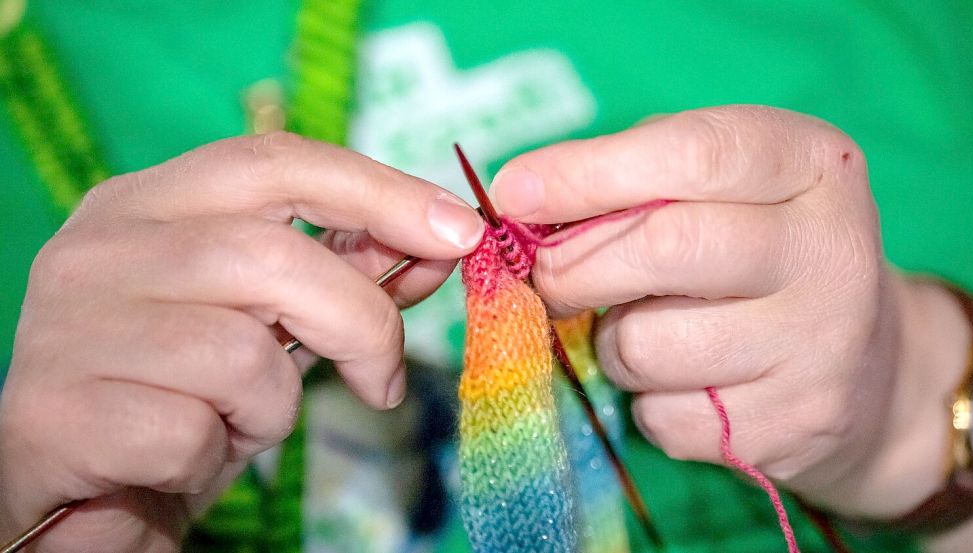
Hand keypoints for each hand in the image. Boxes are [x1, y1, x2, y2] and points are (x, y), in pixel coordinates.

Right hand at [0, 132, 483, 551]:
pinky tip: (182, 456)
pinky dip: (214, 454)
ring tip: (237, 420)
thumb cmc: (182, 393)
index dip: (381, 191)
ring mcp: (68, 325)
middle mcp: (99, 247)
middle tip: (382, 378)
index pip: (276, 163)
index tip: (460, 231)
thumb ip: (340, 272)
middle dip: (359, 321)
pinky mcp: (53, 411)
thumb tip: (439, 241)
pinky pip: (193, 430)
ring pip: (241, 353)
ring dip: (272, 405)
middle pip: (273, 255)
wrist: (82, 487)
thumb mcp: (266, 323)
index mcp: (147, 204)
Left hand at [490, 106, 971, 519]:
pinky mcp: (796, 425)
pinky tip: (684, 381)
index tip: (513, 191)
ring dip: (610, 342)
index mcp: (810, 165)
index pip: (689, 154)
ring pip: (645, 345)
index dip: (586, 173)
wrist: (867, 369)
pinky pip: (662, 417)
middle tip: (549, 276)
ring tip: (642, 329)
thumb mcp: (721, 189)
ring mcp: (821, 345)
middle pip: (662, 249)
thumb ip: (635, 180)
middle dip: (573, 267)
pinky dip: (644, 400)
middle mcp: (830, 249)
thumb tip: (520, 198)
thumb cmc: (758, 256)